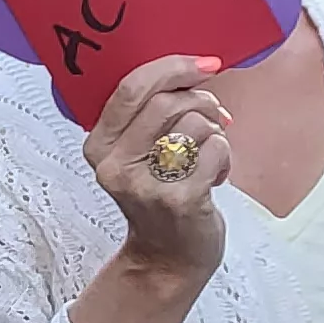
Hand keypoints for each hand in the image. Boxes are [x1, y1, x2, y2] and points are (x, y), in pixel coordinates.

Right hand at [83, 56, 234, 286]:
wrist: (167, 258)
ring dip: (213, 134)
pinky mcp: (179, 199)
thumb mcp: (136, 154)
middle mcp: (115, 165)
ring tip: (206, 157)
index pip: (132, 89)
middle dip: (201, 102)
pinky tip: (214, 176)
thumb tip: (194, 69)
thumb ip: (148, 114)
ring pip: (194, 124)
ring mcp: (146, 184)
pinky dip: (224, 157)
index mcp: (99, 146)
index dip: (172, 68)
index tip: (204, 64)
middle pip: (168, 102)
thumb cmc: (159, 196)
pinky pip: (214, 149)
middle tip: (213, 117)